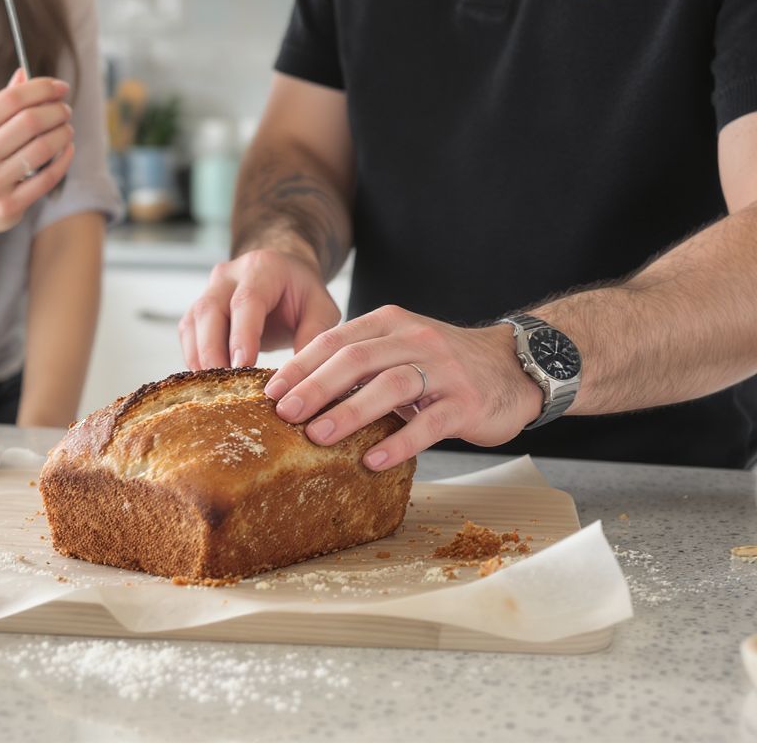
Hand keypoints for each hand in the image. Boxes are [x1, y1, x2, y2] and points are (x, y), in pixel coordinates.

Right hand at [0, 70, 74, 244]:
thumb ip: (1, 105)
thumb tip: (25, 73)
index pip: (11, 99)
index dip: (41, 88)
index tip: (61, 87)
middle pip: (30, 122)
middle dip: (56, 111)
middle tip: (65, 110)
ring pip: (42, 149)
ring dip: (63, 133)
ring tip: (66, 129)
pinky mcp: (8, 206)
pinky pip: (47, 177)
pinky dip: (64, 159)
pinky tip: (67, 149)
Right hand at [179, 249, 341, 369]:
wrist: (281, 273)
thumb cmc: (301, 292)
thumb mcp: (321, 308)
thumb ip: (313, 336)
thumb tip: (301, 377)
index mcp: (261, 269)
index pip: (246, 302)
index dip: (241, 335)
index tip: (243, 365)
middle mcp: (227, 276)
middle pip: (209, 311)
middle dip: (213, 350)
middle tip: (224, 384)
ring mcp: (208, 291)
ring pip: (193, 323)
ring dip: (200, 358)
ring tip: (214, 389)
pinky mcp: (198, 310)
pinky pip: (188, 334)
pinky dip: (194, 358)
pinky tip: (207, 381)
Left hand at [263, 305, 543, 470]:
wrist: (514, 368)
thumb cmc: (442, 365)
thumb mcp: (399, 349)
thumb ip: (359, 362)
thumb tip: (298, 392)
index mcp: (390, 324)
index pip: (335, 339)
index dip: (300, 365)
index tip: (270, 391)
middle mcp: (415, 339)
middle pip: (356, 359)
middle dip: (315, 387)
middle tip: (284, 414)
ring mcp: (443, 370)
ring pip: (390, 386)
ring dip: (350, 412)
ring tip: (318, 436)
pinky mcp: (466, 402)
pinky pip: (428, 423)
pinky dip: (398, 441)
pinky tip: (372, 460)